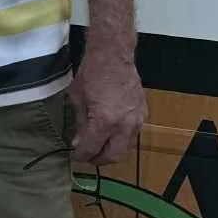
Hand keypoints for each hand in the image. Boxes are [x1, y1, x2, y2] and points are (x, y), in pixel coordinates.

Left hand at [70, 43, 146, 165]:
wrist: (114, 57)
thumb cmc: (91, 74)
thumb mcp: (77, 99)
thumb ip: (80, 124)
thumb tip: (78, 143)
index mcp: (104, 121)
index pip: (92, 149)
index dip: (81, 156)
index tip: (74, 156)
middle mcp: (124, 126)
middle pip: (113, 156)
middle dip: (98, 160)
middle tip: (87, 157)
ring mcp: (137, 122)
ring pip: (125, 149)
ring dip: (111, 152)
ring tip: (97, 148)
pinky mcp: (143, 116)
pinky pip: (132, 137)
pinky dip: (121, 141)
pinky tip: (110, 135)